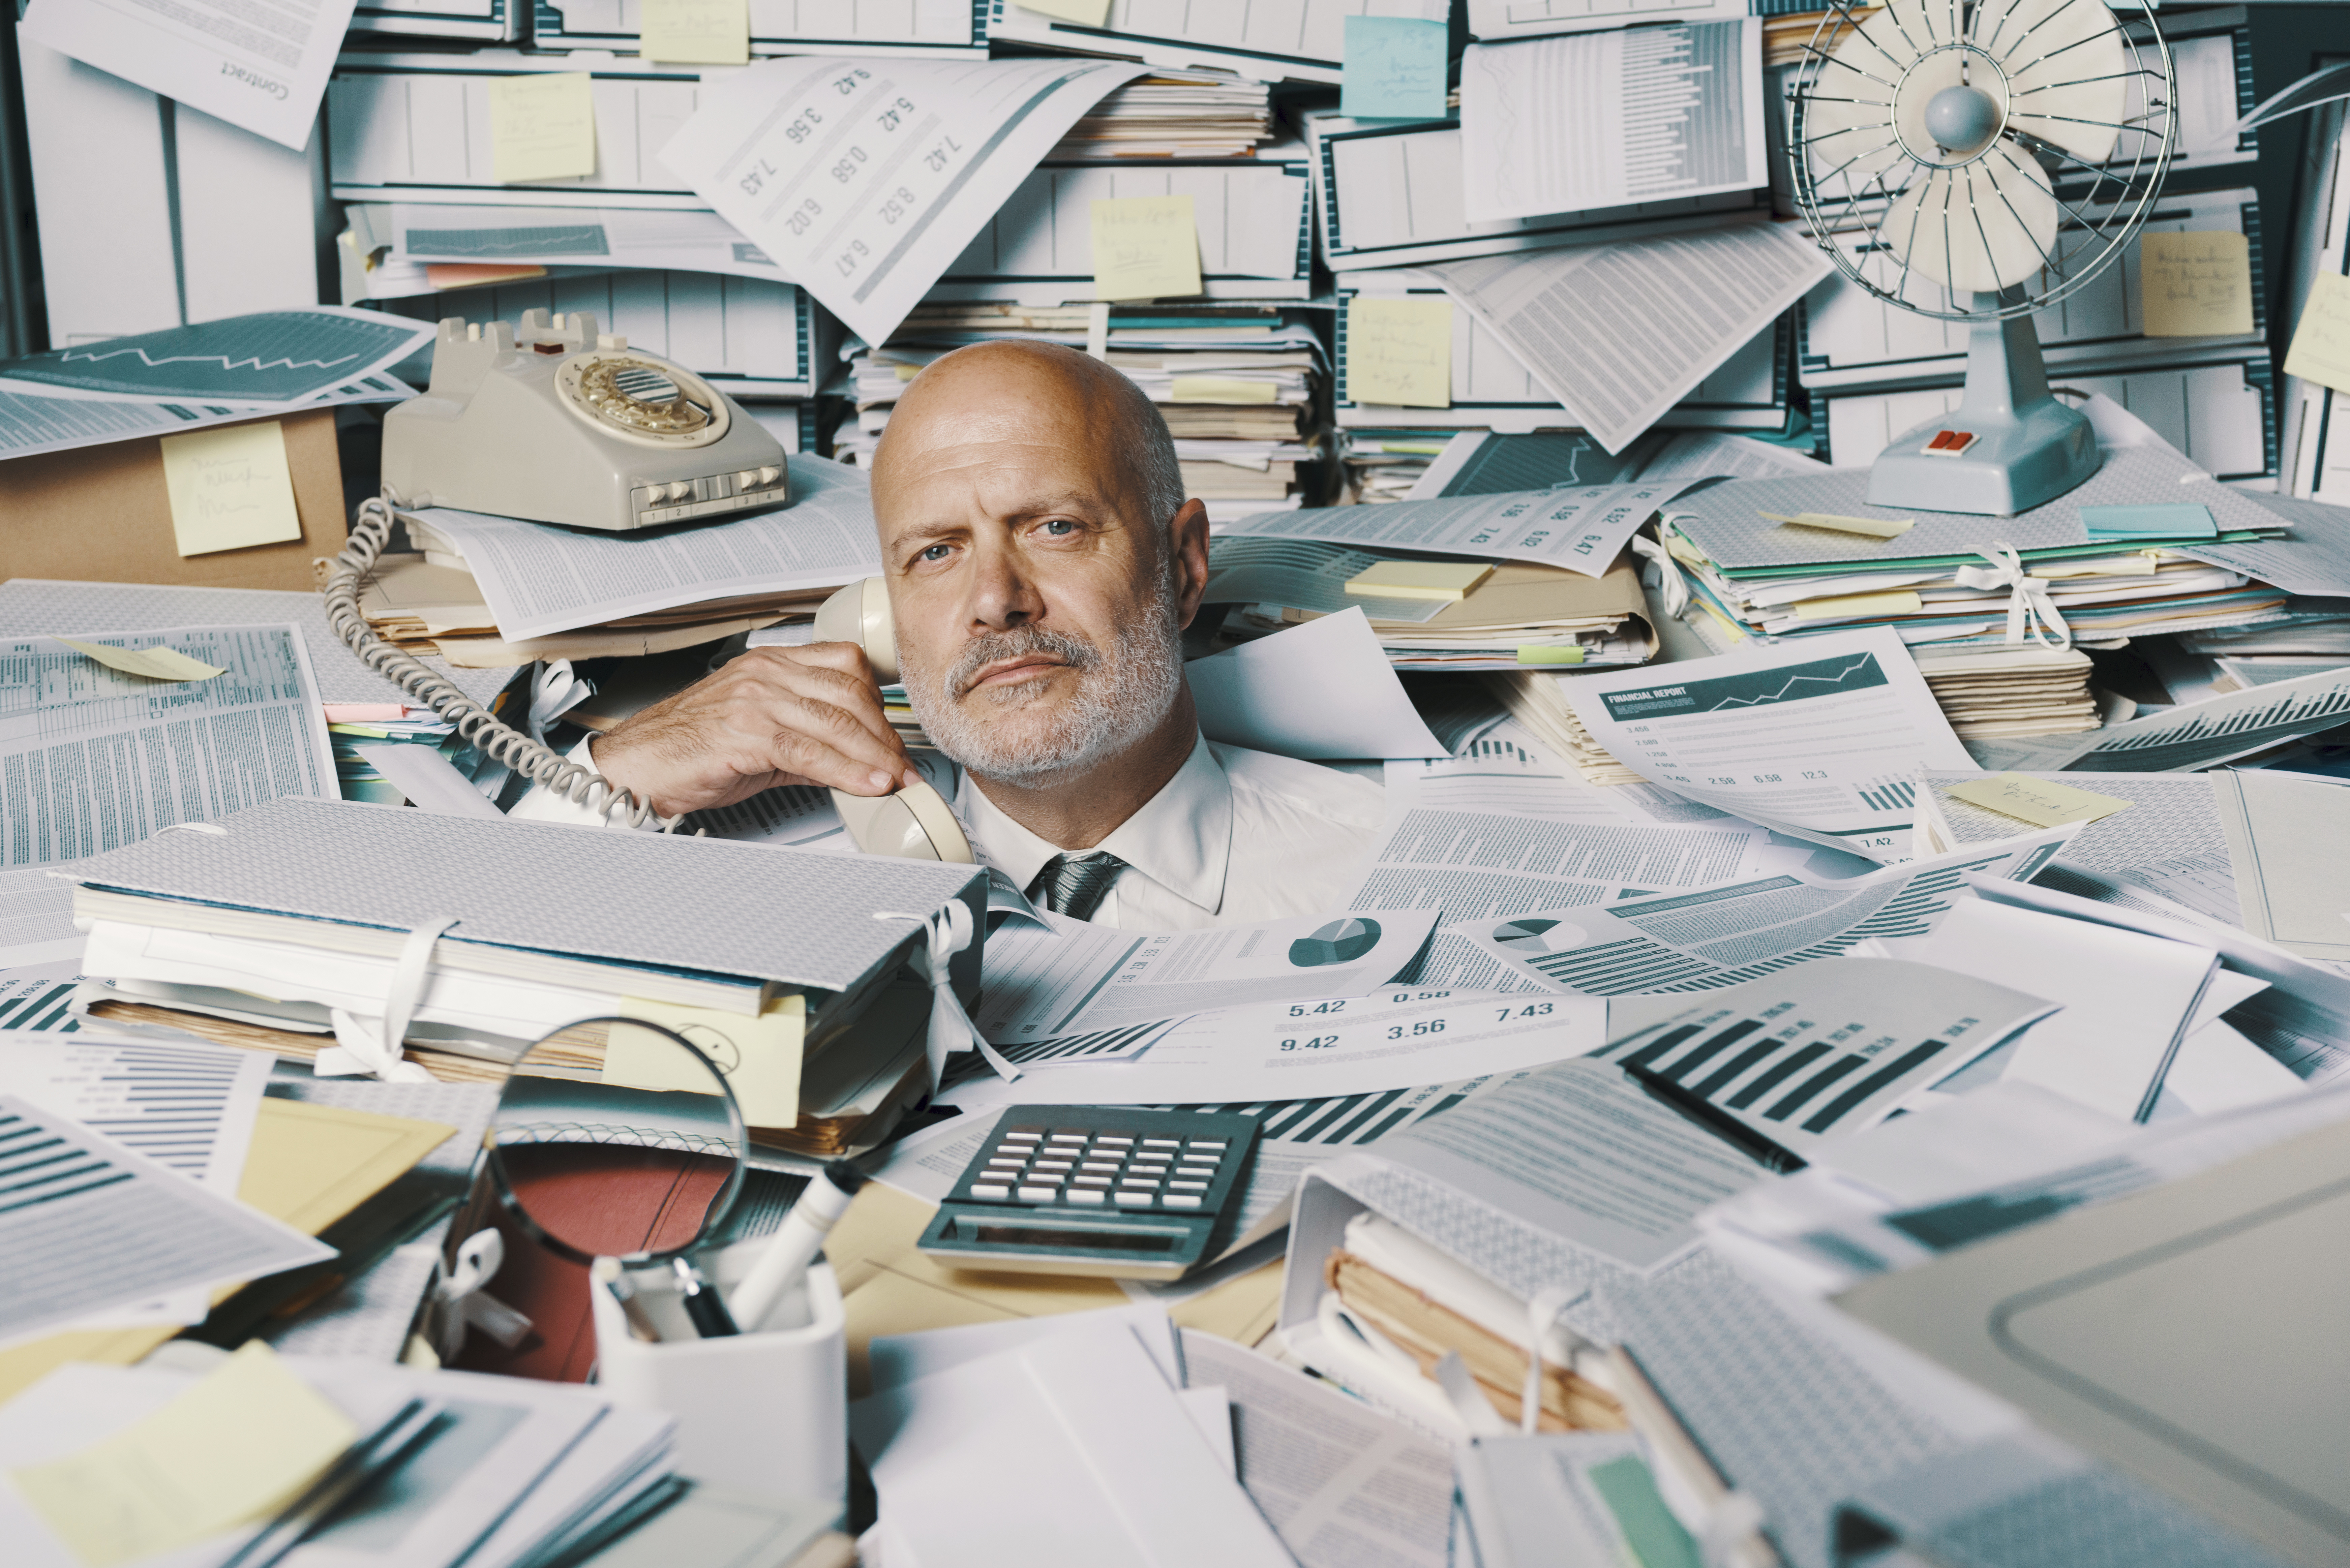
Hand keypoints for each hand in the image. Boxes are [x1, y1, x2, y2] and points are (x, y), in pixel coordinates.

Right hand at [586, 644, 920, 816]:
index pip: (846, 667)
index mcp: (769, 664)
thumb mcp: (760, 739)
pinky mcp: (744, 732)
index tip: (896, 741)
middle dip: (884, 735)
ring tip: (895, 780)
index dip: (880, 705)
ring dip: (874, 756)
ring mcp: (753, 699)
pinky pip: (810, 750)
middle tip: (902, 767)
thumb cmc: (688, 751)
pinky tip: (867, 785)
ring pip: (835, 720)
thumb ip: (809, 745)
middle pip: (849, 692)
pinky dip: (846, 770)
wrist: (634, 768)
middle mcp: (764, 673)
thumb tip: (856, 764)